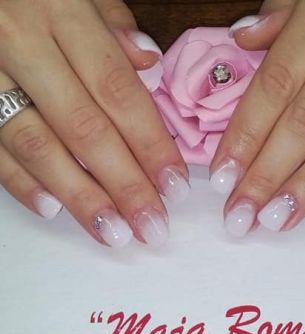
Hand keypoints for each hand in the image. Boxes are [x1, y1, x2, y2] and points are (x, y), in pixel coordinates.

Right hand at [0, 0, 188, 247]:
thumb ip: (113, 24)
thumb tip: (149, 63)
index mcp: (63, 13)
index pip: (119, 93)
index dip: (151, 145)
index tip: (174, 187)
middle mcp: (24, 44)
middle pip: (86, 129)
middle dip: (124, 185)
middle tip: (151, 226)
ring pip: (38, 145)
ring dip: (79, 196)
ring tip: (112, 232)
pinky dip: (21, 181)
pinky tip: (54, 209)